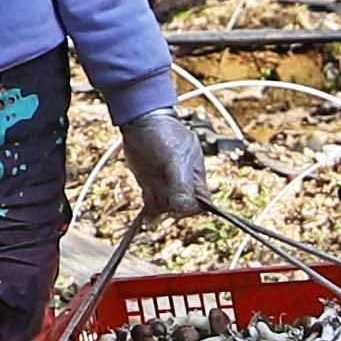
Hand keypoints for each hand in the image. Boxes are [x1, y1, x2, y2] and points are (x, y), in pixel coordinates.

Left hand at [117, 108, 208, 228]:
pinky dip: (150, 214)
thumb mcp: (174, 158)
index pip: (201, 203)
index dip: (191, 208)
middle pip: (182, 208)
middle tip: (161, 197)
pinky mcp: (150, 185)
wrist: (139, 120)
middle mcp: (183, 183)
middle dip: (173, 208)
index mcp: (196, 177)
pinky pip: (153, 205)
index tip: (178, 207)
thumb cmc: (163, 135)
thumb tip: (184, 209)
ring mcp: (166, 184)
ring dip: (159, 209)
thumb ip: (181, 184)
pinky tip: (147, 220)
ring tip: (152, 198)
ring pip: (166, 207)